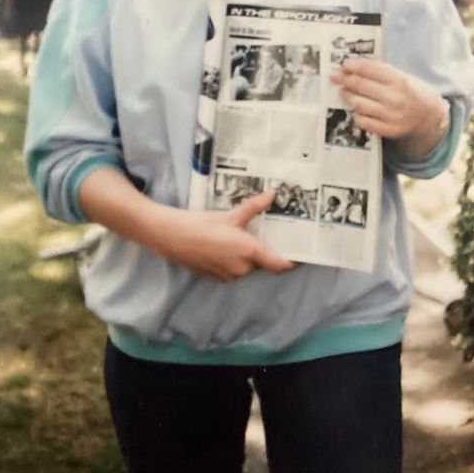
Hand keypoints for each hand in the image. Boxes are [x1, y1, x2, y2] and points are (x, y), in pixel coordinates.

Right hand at [160, 191, 296, 282]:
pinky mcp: (216, 277)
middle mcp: (242, 269)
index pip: (280, 265)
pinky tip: (225, 243)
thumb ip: (254, 207)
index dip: (294, 262)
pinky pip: (233, 269)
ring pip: (247, 266)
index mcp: (250, 253)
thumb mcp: (230, 214)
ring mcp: (228, 276)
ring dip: (247, 254)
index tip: (302, 255)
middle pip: (262, 263)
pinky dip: (234, 259)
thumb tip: (273, 195)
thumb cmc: (201, 225)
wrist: (171, 236)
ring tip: (241, 235)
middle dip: (264, 250)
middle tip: (265, 233)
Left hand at [330, 58, 448, 154]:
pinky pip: (364, 121)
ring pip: (359, 104)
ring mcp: (391, 116)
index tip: (344, 64)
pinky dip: (357, 114)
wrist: (430, 116)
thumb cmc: (412, 92)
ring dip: (347, 96)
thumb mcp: (402, 76)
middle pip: (361, 86)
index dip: (354, 66)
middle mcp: (395, 98)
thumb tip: (353, 67)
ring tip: (343, 92)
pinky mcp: (389, 130)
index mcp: (399, 81)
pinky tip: (356, 108)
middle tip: (335, 77)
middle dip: (345, 79)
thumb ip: (381, 72)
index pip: (370, 69)